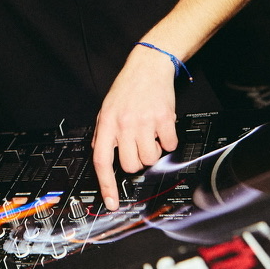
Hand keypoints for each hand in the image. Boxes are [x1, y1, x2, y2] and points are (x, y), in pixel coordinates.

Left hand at [91, 48, 177, 209]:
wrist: (148, 67)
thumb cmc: (127, 88)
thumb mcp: (106, 109)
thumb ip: (102, 133)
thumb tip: (100, 155)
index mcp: (107, 123)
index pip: (101, 160)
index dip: (106, 185)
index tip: (111, 202)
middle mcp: (124, 124)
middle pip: (130, 165)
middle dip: (136, 161)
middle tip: (138, 146)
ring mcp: (144, 121)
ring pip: (150, 158)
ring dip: (153, 151)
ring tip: (150, 134)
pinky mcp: (164, 118)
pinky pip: (169, 145)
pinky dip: (168, 140)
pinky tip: (162, 127)